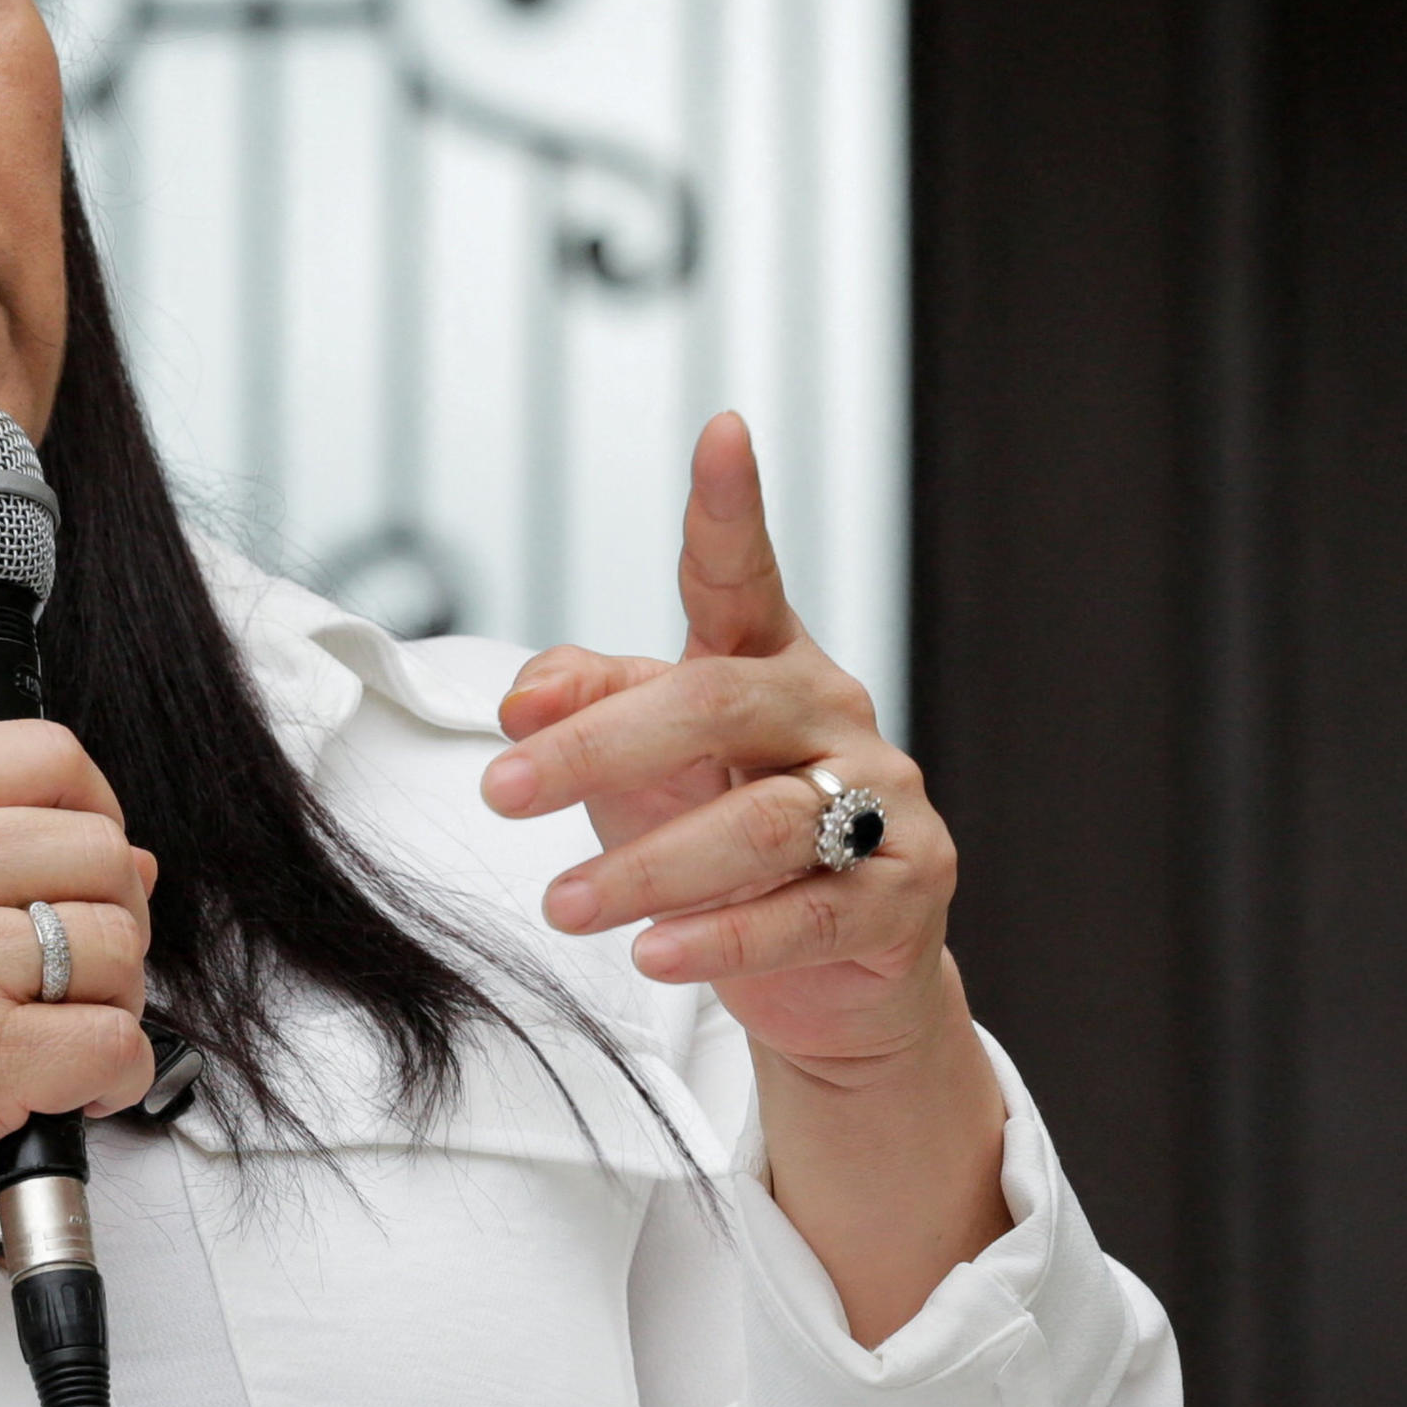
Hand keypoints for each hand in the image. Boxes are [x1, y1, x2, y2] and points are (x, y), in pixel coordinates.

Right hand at [0, 719, 158, 1273]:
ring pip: (119, 944)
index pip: (43, 755)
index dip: (95, 809)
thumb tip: (124, 859)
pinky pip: (114, 1042)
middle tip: (78, 968)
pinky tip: (73, 1089)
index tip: (83, 864)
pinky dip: (117, 1075)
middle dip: (116, 915)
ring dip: (116, 999)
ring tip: (64, 1031)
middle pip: (100, 850)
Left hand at [479, 413, 959, 1078]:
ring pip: (764, 822)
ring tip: (565, 904)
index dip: (729, 508)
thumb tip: (521, 702)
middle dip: (599, 748)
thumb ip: (585, 705)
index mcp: (768, 662)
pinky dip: (724, 938)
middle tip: (501, 792)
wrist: (832, 974)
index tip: (720, 432)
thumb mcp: (641, 764)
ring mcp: (882, 803)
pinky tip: (656, 954)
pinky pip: (809, 914)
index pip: (742, 575)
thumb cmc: (723, 835)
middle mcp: (831, 715)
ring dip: (650, 867)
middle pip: (717, 706)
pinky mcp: (905, 894)